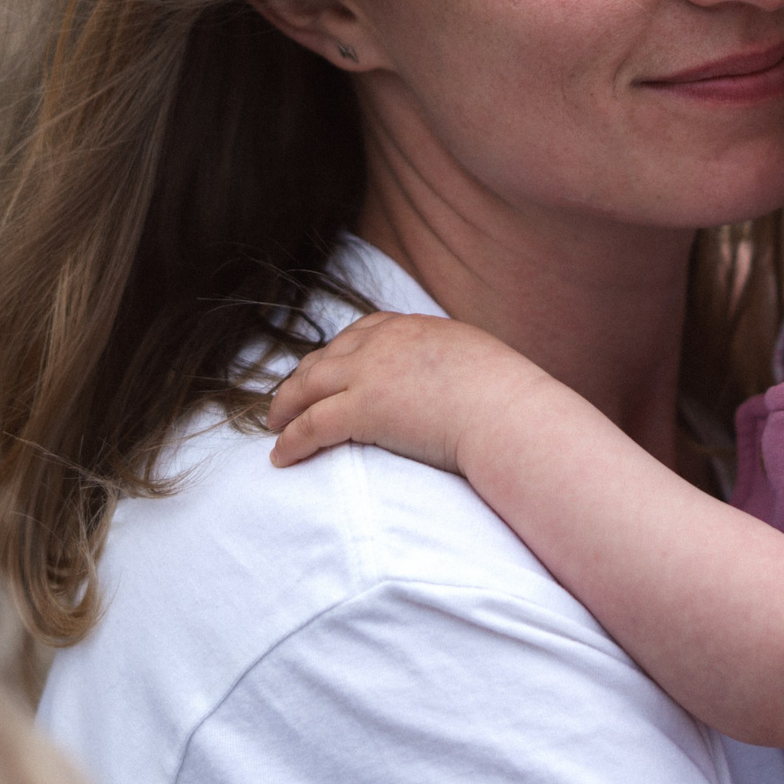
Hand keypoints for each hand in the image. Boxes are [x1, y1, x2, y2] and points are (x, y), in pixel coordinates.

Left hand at [266, 311, 545, 471]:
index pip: (360, 332)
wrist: (508, 412)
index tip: (326, 369)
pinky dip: (291, 441)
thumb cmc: (507, 397)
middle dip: (302, 379)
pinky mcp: (361, 410)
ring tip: (275, 427)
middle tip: (289, 401)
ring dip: (284, 408)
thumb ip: (448, 361)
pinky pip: (311, 426)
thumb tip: (451, 380)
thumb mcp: (475, 359)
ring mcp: (368, 374)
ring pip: (306, 387)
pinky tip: (281, 456)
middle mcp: (383, 343)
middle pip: (325, 357)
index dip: (336, 353)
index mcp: (412, 327)